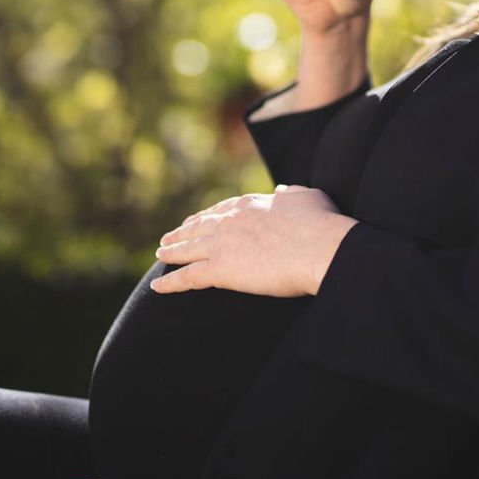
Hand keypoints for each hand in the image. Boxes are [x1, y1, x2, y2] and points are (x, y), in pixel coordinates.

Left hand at [151, 185, 357, 297]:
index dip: (206, 216)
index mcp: (251, 203)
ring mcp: (223, 244)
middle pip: (199, 226)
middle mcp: (231, 220)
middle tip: (169, 238)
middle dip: (183, 232)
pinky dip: (170, 283)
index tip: (197, 220)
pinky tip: (157, 288)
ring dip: (172, 252)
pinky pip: (188, 277)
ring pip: (188, 249)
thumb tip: (281, 190)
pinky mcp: (221, 270)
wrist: (321, 248)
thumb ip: (292, 193)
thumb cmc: (321, 225)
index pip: (222, 209)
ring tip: (160, 255)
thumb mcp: (308, 197)